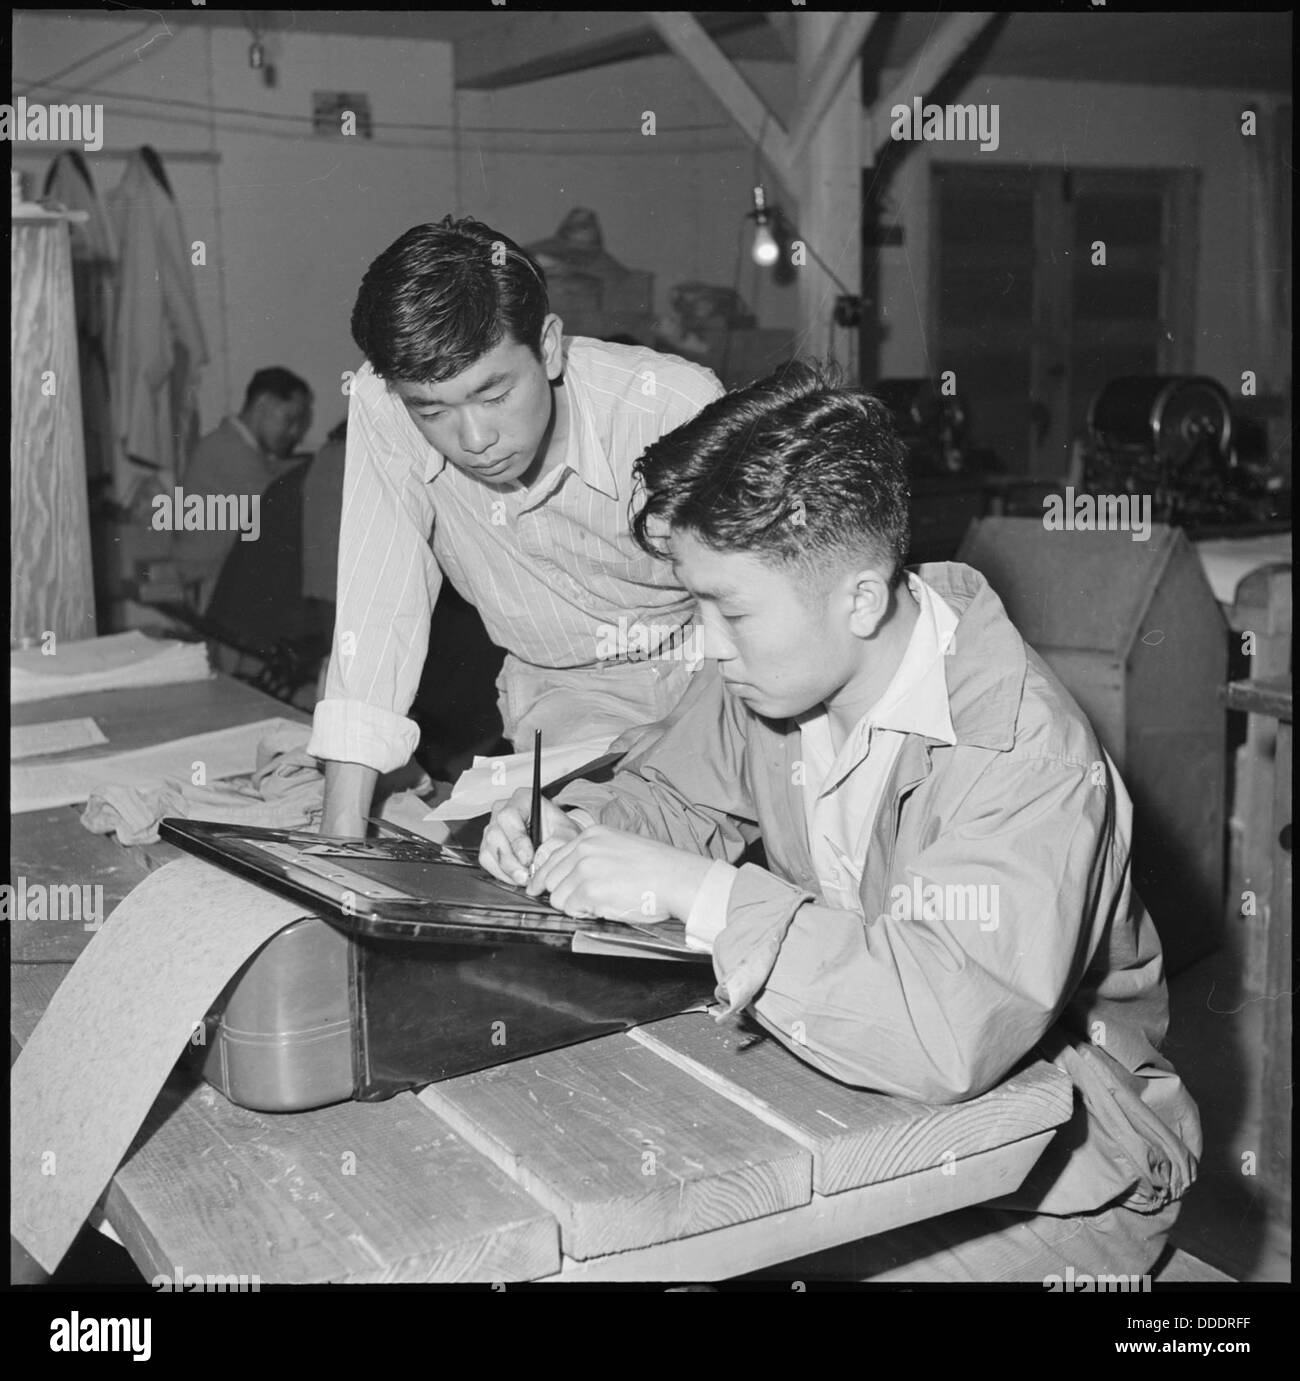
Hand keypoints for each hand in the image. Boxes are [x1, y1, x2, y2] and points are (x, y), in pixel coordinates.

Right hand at [479, 788, 580, 884]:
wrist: (556, 838)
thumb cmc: (560, 831)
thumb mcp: (567, 834)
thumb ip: (556, 844)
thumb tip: (538, 861)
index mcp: (521, 799)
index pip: (509, 816)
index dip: (517, 840)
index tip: (528, 859)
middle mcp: (502, 810)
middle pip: (495, 835)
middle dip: (511, 861)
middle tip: (527, 876)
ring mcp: (492, 827)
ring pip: (488, 850)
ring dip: (506, 870)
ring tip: (525, 879)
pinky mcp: (488, 845)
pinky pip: (487, 861)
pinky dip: (502, 874)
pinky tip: (517, 878)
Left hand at [526, 825, 712, 923]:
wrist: (676, 878)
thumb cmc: (657, 868)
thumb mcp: (619, 846)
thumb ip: (593, 856)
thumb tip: (572, 876)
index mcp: (591, 836)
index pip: (552, 857)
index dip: (544, 877)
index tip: (538, 888)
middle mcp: (584, 849)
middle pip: (549, 878)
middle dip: (559, 893)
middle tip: (579, 902)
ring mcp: (585, 869)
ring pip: (557, 897)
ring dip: (573, 906)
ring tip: (598, 904)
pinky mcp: (589, 891)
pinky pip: (571, 909)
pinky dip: (583, 913)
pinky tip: (603, 908)